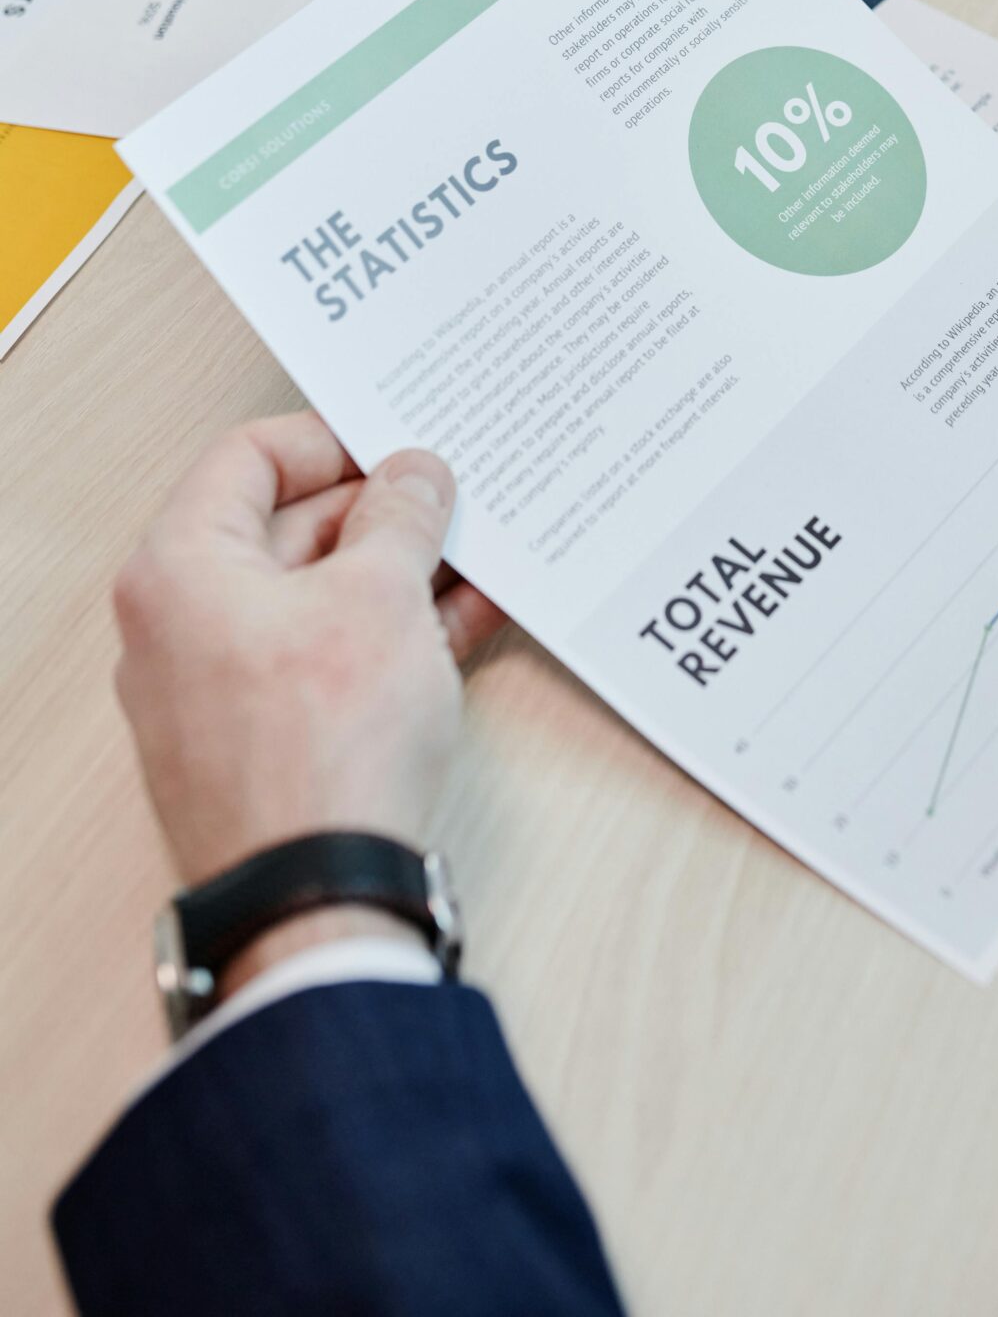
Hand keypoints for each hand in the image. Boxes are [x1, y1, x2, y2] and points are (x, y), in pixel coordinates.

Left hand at [113, 415, 502, 981]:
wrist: (318, 893)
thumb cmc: (324, 743)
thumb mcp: (382, 595)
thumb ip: (402, 518)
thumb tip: (414, 476)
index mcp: (181, 568)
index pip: (249, 459)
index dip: (333, 440)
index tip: (401, 443)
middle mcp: (182, 624)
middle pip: (287, 530)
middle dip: (381, 512)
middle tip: (454, 496)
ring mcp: (219, 689)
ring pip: (317, 599)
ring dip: (399, 574)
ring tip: (481, 553)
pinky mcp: (263, 740)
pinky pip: (327, 659)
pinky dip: (390, 634)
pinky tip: (468, 621)